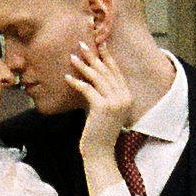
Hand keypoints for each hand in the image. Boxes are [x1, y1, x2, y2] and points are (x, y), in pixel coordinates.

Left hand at [69, 40, 136, 187]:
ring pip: (97, 77)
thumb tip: (91, 78)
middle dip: (93, 56)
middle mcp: (124, 97)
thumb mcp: (106, 110)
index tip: (99, 43)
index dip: (107, 56)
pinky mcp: (102, 108)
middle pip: (107, 71)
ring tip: (72, 56)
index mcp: (127, 96)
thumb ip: (104, 94)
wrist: (100, 153)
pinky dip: (77, 82)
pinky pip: (88, 89)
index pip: (116, 71)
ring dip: (83, 65)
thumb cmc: (100, 132)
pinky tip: (67, 77)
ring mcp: (115, 102)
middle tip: (81, 44)